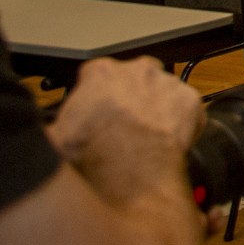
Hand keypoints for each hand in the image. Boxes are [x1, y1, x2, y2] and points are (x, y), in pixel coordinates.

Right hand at [48, 56, 203, 204]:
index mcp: (102, 73)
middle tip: (125, 126)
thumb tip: (51, 131)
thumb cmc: (94, 154)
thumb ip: (58, 124)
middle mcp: (138, 71)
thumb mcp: (55, 137)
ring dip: (157, 110)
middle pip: (135, 80)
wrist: (130, 173)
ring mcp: (167, 84)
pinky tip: (166, 141)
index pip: (99, 74)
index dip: (98, 95)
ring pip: (163, 93)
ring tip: (145, 137)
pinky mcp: (191, 101)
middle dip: (131, 98)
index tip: (100, 111)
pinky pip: (188, 110)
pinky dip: (182, 123)